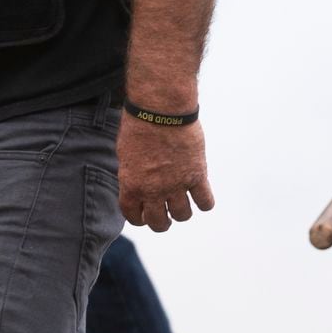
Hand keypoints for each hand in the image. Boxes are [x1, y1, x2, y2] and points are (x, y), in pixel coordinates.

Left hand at [118, 113, 212, 231]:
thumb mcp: (125, 154)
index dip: (139, 218)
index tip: (144, 215)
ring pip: (183, 215)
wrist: (160, 109)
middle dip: (162, 222)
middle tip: (166, 214)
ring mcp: (177, 185)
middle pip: (159, 223)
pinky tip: (201, 194)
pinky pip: (206, 202)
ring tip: (183, 202)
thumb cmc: (140, 125)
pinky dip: (205, 202)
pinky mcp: (197, 175)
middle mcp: (153, 190)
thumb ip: (132, 175)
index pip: (133, 216)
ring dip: (182, 212)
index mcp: (131, 185)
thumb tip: (138, 186)